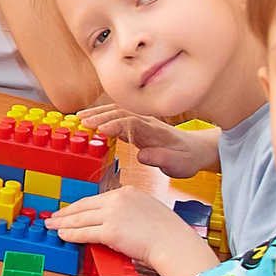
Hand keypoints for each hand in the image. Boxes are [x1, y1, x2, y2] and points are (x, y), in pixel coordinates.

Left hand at [47, 187, 207, 275]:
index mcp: (127, 192)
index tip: (68, 211)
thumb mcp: (146, 210)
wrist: (175, 244)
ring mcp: (113, 214)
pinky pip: (84, 233)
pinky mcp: (111, 231)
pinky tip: (63, 236)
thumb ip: (127, 211)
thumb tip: (110, 220)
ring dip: (63, 224)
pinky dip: (71, 235)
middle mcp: (118, 199)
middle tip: (52, 218)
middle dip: (65, 214)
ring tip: (52, 227)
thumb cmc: (167, 234)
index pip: (95, 199)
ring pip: (81, 220)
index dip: (78, 206)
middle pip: (83, 207)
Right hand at [76, 105, 219, 176]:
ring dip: (99, 113)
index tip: (101, 130)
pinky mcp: (136, 124)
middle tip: (83, 122)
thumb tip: (143, 155)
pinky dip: (102, 115)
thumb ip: (161, 159)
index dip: (116, 125)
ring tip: (80, 117)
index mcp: (156, 132)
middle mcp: (147, 122)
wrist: (195, 149)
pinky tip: (89, 119)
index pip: (133, 123)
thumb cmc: (186, 157)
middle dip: (101, 116)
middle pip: (121, 113)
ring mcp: (141, 121)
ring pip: (117, 111)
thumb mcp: (178, 164)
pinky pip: (117, 116)